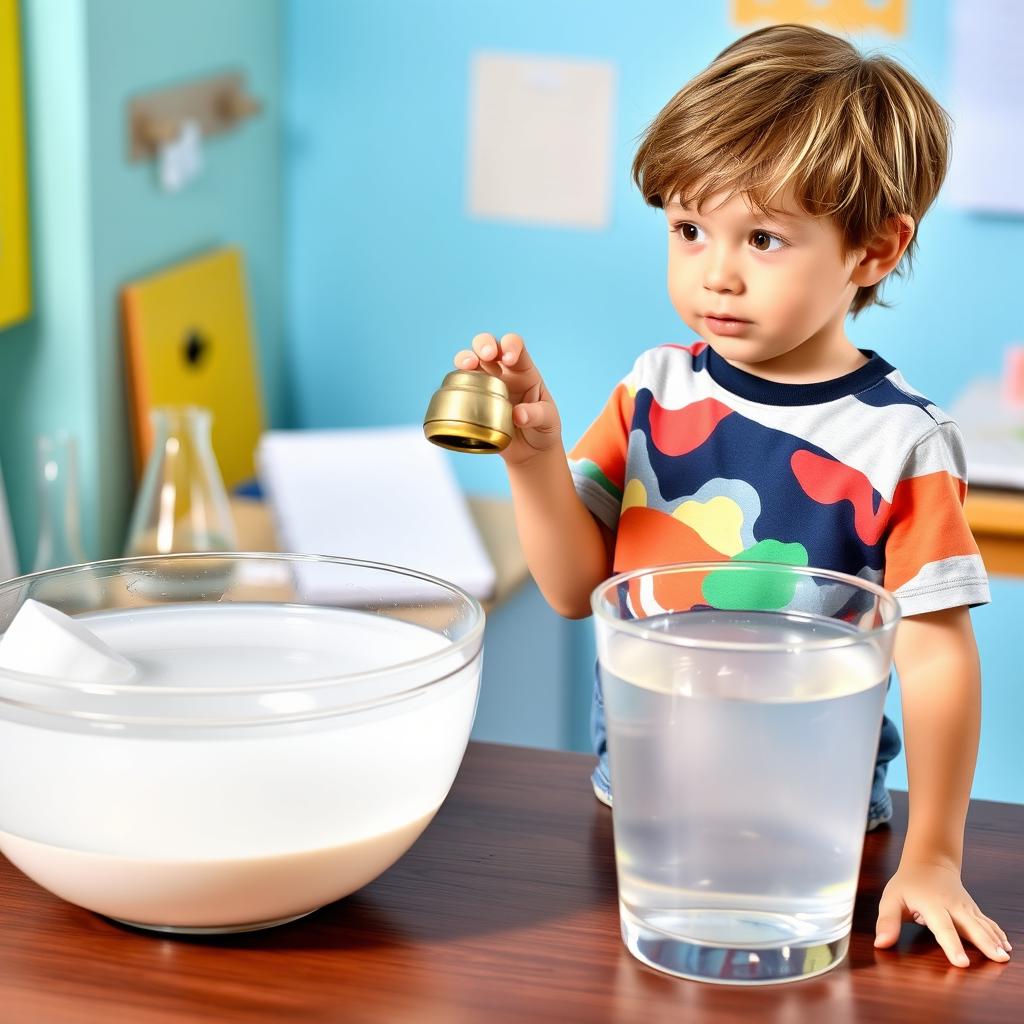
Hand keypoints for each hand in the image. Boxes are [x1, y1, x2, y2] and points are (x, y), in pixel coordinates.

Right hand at [454, 333, 562, 466]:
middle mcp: (503, 373)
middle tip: (486, 355)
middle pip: (489, 345)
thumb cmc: (543, 431)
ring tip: (466, 365)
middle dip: (485, 344)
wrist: (529, 452)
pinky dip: (454, 383)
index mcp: (524, 371)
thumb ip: (537, 415)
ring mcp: (486, 385)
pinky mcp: (473, 400)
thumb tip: (517, 415)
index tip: (509, 359)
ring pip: (470, 360)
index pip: (516, 346)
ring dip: (465, 357)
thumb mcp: (548, 422)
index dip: (510, 345)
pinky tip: (455, 388)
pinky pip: (460, 386)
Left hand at [874, 861, 1010, 966]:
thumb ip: (887, 922)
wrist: (929, 862)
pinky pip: (987, 922)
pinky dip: (997, 933)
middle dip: (984, 942)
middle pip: (970, 926)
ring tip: (1004, 956)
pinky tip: (1006, 946)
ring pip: (982, 924)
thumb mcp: (891, 899)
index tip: (962, 963)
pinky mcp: (973, 910)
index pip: (943, 928)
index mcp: (932, 905)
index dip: (952, 946)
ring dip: (994, 939)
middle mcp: (953, 906)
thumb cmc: (908, 884)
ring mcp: (965, 907)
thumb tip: (880, 943)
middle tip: (998, 959)